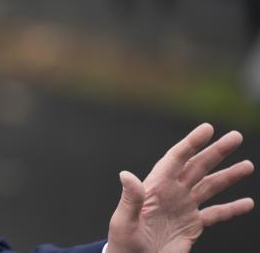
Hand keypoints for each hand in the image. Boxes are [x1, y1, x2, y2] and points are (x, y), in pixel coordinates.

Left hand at [107, 123, 253, 252]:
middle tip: (236, 136)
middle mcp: (171, 192)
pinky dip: (232, 209)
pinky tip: (248, 203)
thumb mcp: (124, 221)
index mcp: (155, 187)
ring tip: (248, 165)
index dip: (191, 143)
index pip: (176, 159)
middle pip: (197, 167)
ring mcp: (183, 207)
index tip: (207, 128)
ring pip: (209, 186)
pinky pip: (216, 214)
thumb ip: (130, 199)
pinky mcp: (192, 225)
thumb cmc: (123, 243)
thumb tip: (126, 174)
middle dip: (216, 151)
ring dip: (228, 176)